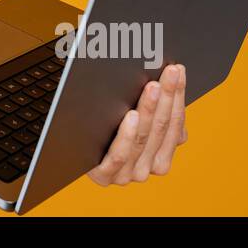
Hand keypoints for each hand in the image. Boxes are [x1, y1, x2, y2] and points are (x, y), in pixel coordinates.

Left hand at [87, 63, 187, 185]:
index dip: (178, 97)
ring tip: (152, 87)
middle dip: (167, 97)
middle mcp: (146, 169)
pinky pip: (120, 155)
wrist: (69, 151)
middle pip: (161, 129)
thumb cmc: (103, 127)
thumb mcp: (134, 120)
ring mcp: (127, 174)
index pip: (174, 125)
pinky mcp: (104, 175)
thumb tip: (172, 77)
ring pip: (143, 139)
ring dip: (150, 110)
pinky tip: (132, 115)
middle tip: (169, 72)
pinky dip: (128, 134)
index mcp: (160, 158)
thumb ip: (154, 110)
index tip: (178, 71)